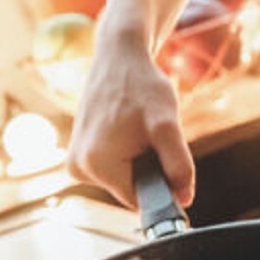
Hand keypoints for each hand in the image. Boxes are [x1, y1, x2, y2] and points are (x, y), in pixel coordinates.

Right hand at [66, 29, 194, 208]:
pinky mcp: (77, 155)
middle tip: (150, 138)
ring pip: (123, 181)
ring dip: (138, 163)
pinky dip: (126, 157)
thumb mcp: (167, 126)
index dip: (161, 185)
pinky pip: (113, 170)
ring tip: (136, 132)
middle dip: (148, 171)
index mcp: (97, 165)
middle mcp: (79, 168)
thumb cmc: (142, 87)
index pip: (141, 201)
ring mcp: (75, 162)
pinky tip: (126, 132)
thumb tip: (184, 199)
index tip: (165, 160)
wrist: (119, 57)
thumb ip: (179, 165)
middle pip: (130, 191)